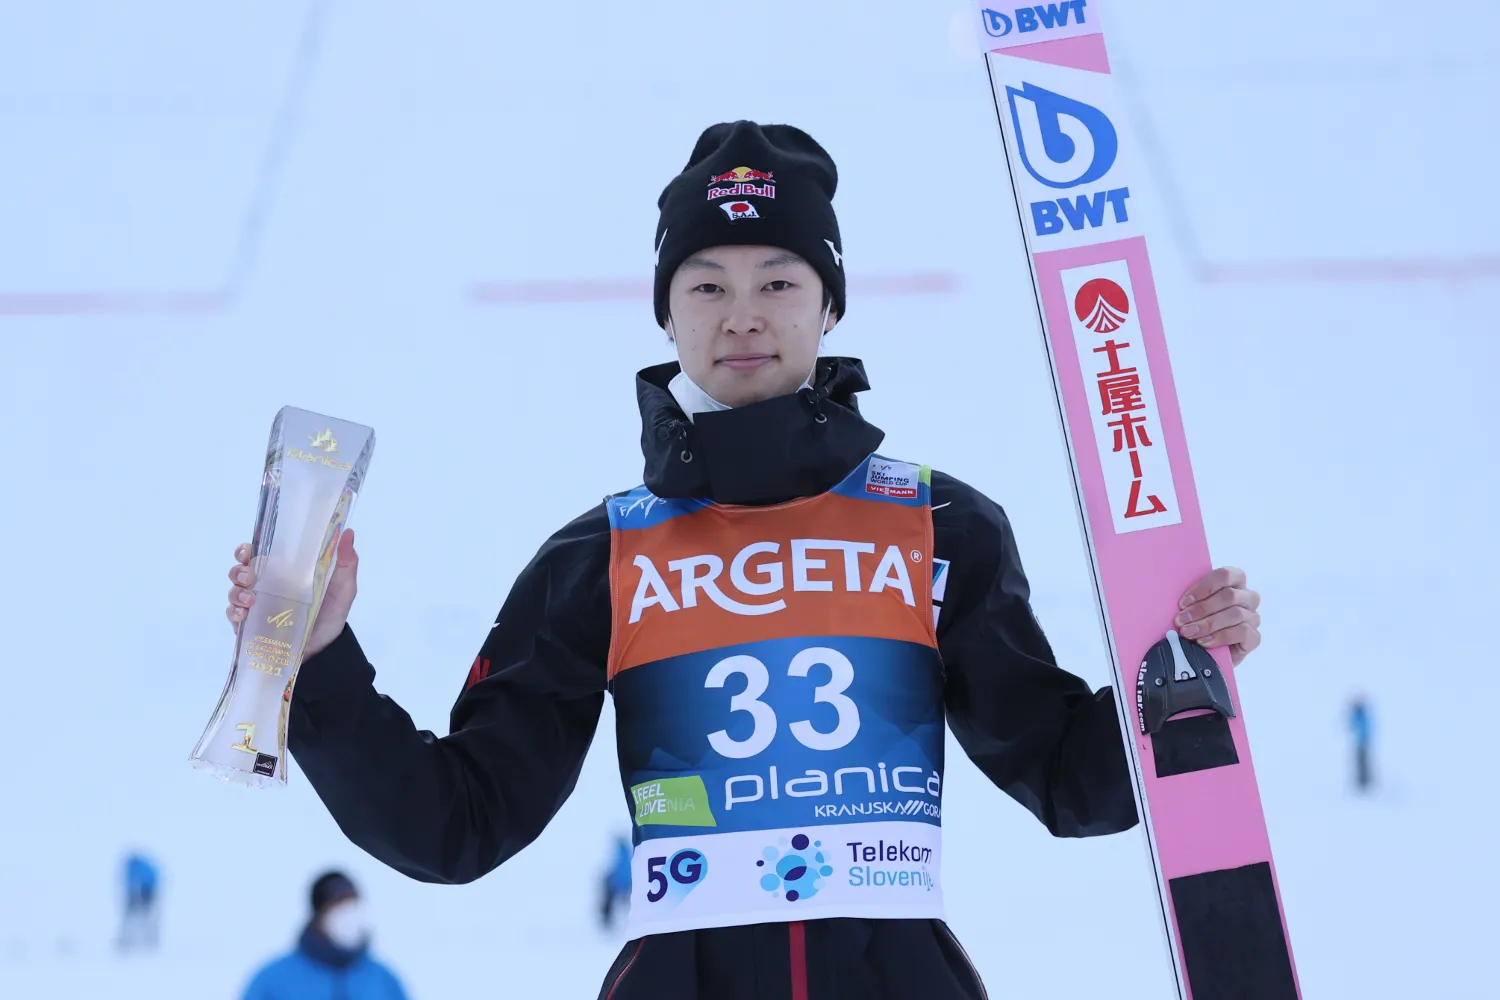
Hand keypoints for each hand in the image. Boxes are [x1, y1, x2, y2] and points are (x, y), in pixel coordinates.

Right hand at [225, 529, 359, 659]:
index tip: (248, 551)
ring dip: (236, 591)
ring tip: (250, 599)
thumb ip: (346, 562)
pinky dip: (234, 613)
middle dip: (238, 570)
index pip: (258, 554)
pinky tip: (243, 615)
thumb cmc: (333, 613)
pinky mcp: (251, 626)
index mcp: (284, 572)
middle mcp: (266, 586)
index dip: (246, 549)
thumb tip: (348, 532)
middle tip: (249, 577)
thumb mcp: (343, 587)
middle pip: (240, 571)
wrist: (326, 649)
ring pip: (234, 591)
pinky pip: (233, 616)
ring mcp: (257, 606)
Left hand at [1174, 566, 1260, 665]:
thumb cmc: (1199, 622)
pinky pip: (1243, 632)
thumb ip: (1191, 599)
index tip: (1183, 603)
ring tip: (1188, 632)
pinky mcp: (1254, 637)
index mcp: (1235, 582)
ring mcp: (1253, 617)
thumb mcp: (1194, 606)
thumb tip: (1178, 602)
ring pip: (1236, 614)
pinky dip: (1220, 637)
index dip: (1203, 588)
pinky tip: (1204, 642)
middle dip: (1201, 609)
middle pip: (1229, 596)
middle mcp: (1248, 597)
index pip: (1225, 575)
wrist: (1209, 654)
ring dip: (1208, 624)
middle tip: (1181, 620)